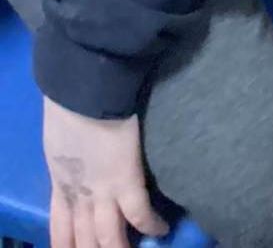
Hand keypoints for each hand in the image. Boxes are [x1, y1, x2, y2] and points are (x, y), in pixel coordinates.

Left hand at [43, 97, 168, 247]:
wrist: (81, 93)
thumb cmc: (67, 106)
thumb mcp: (58, 140)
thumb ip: (69, 156)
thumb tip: (78, 155)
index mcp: (61, 186)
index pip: (60, 229)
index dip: (66, 246)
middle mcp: (79, 196)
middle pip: (84, 240)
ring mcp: (101, 192)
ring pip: (108, 237)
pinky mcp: (124, 180)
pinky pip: (139, 212)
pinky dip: (150, 224)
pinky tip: (161, 230)